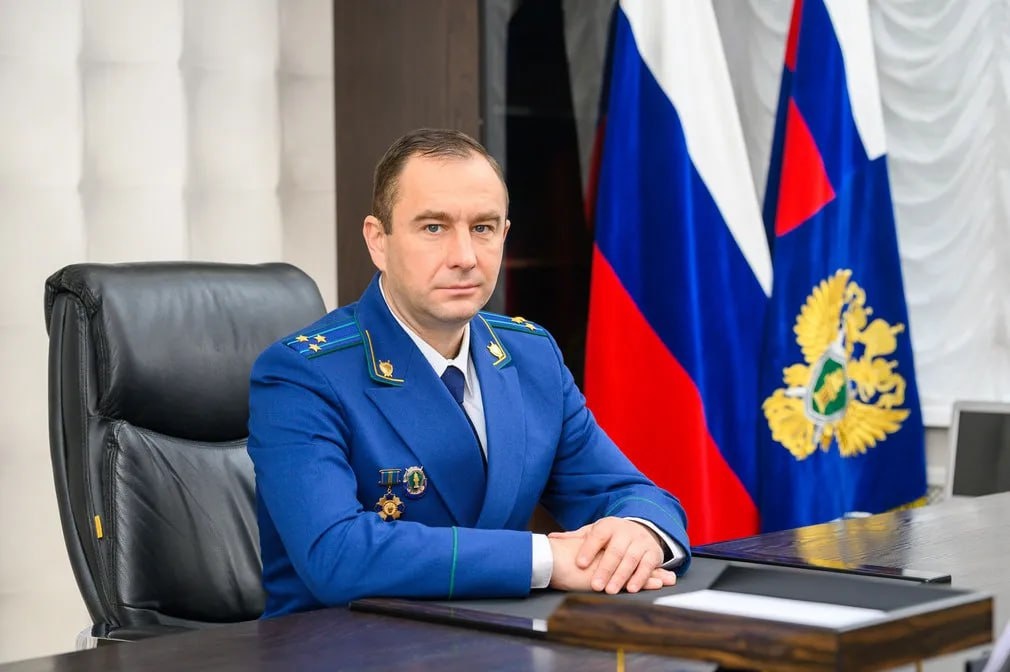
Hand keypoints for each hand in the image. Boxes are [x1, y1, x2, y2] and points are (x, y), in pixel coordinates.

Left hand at [549, 517, 675, 593]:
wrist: (640, 530)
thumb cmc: (611, 537)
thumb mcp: (594, 533)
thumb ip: (575, 538)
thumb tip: (551, 538)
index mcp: (608, 525)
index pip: (596, 536)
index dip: (588, 549)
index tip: (579, 563)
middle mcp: (625, 531)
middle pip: (614, 550)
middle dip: (605, 569)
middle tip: (595, 585)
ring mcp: (640, 541)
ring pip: (631, 559)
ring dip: (622, 576)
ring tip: (612, 590)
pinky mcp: (653, 552)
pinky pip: (648, 565)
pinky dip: (641, 578)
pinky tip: (632, 588)